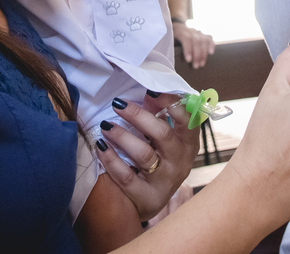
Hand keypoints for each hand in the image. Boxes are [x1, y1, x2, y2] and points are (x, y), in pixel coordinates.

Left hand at [95, 92, 200, 221]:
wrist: (150, 199)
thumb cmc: (158, 159)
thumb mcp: (164, 138)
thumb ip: (158, 115)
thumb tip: (148, 90)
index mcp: (189, 143)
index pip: (188, 120)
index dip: (171, 103)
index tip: (150, 91)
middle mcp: (181, 162)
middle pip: (163, 135)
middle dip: (139, 116)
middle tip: (117, 105)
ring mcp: (165, 181)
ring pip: (144, 155)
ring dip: (122, 136)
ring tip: (106, 125)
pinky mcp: (147, 198)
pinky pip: (126, 177)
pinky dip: (111, 159)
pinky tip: (101, 146)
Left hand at [172, 21, 214, 67]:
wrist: (177, 26)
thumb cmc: (171, 38)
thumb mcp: (167, 40)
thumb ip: (169, 47)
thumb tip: (168, 59)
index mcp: (180, 31)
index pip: (186, 38)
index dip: (188, 49)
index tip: (189, 60)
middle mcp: (190, 30)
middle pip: (197, 40)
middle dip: (197, 55)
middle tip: (196, 66)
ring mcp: (197, 32)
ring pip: (204, 40)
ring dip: (204, 53)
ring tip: (202, 64)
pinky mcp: (202, 34)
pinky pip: (209, 38)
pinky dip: (211, 45)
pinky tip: (211, 53)